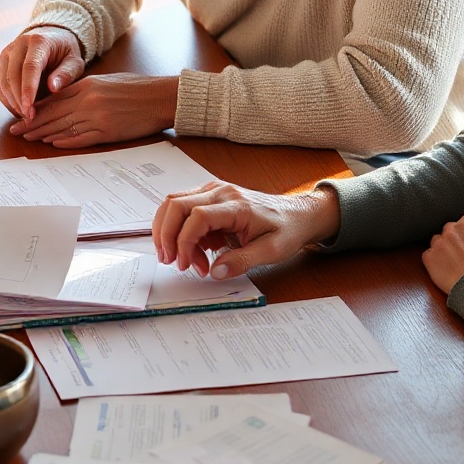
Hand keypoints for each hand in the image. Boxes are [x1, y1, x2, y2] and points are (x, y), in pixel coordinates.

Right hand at [0, 25, 85, 124]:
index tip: (29, 108)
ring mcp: (6, 54)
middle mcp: (18, 45)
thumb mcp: (74, 62)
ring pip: (3, 83)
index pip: (30, 67)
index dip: (28, 89)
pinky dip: (7, 101)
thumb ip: (66, 74)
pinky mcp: (1, 64)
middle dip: (19, 101)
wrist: (52, 39)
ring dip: (12, 103)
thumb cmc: (65, 53)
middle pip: (12, 76)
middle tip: (30, 118)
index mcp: (38, 41)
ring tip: (26, 117)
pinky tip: (19, 110)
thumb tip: (53, 87)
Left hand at [9, 73, 179, 147]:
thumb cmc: (137, 88)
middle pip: (53, 114)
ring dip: (44, 134)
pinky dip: (65, 141)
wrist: (161, 97)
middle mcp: (88, 100)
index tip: (22, 116)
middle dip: (32, 123)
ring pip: (63, 127)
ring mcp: (97, 117)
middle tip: (16, 131)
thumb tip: (64, 101)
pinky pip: (81, 138)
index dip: (35, 109)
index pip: (53, 99)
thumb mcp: (106, 82)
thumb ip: (84, 90)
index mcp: (87, 85)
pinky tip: (53, 143)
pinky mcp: (107, 132)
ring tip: (29, 139)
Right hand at [153, 180, 341, 278]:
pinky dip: (180, 230)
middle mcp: (220, 192)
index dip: (184, 241)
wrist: (298, 214)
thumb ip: (242, 261)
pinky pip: (183, 208)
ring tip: (183, 259)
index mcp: (236, 205)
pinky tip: (196, 249)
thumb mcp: (272, 251)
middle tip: (170, 261)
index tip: (185, 264)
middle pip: (176, 204)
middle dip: (166, 235)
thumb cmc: (287, 229)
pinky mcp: (210, 197)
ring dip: (169, 232)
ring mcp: (213, 191)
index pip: (196, 216)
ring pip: (174, 204)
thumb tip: (216, 272)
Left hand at [423, 216, 463, 297]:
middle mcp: (457, 227)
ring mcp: (441, 241)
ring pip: (440, 241)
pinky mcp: (430, 256)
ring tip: (458, 266)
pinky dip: (436, 263)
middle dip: (461, 241)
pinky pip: (430, 256)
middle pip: (456, 230)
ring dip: (447, 250)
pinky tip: (448, 273)